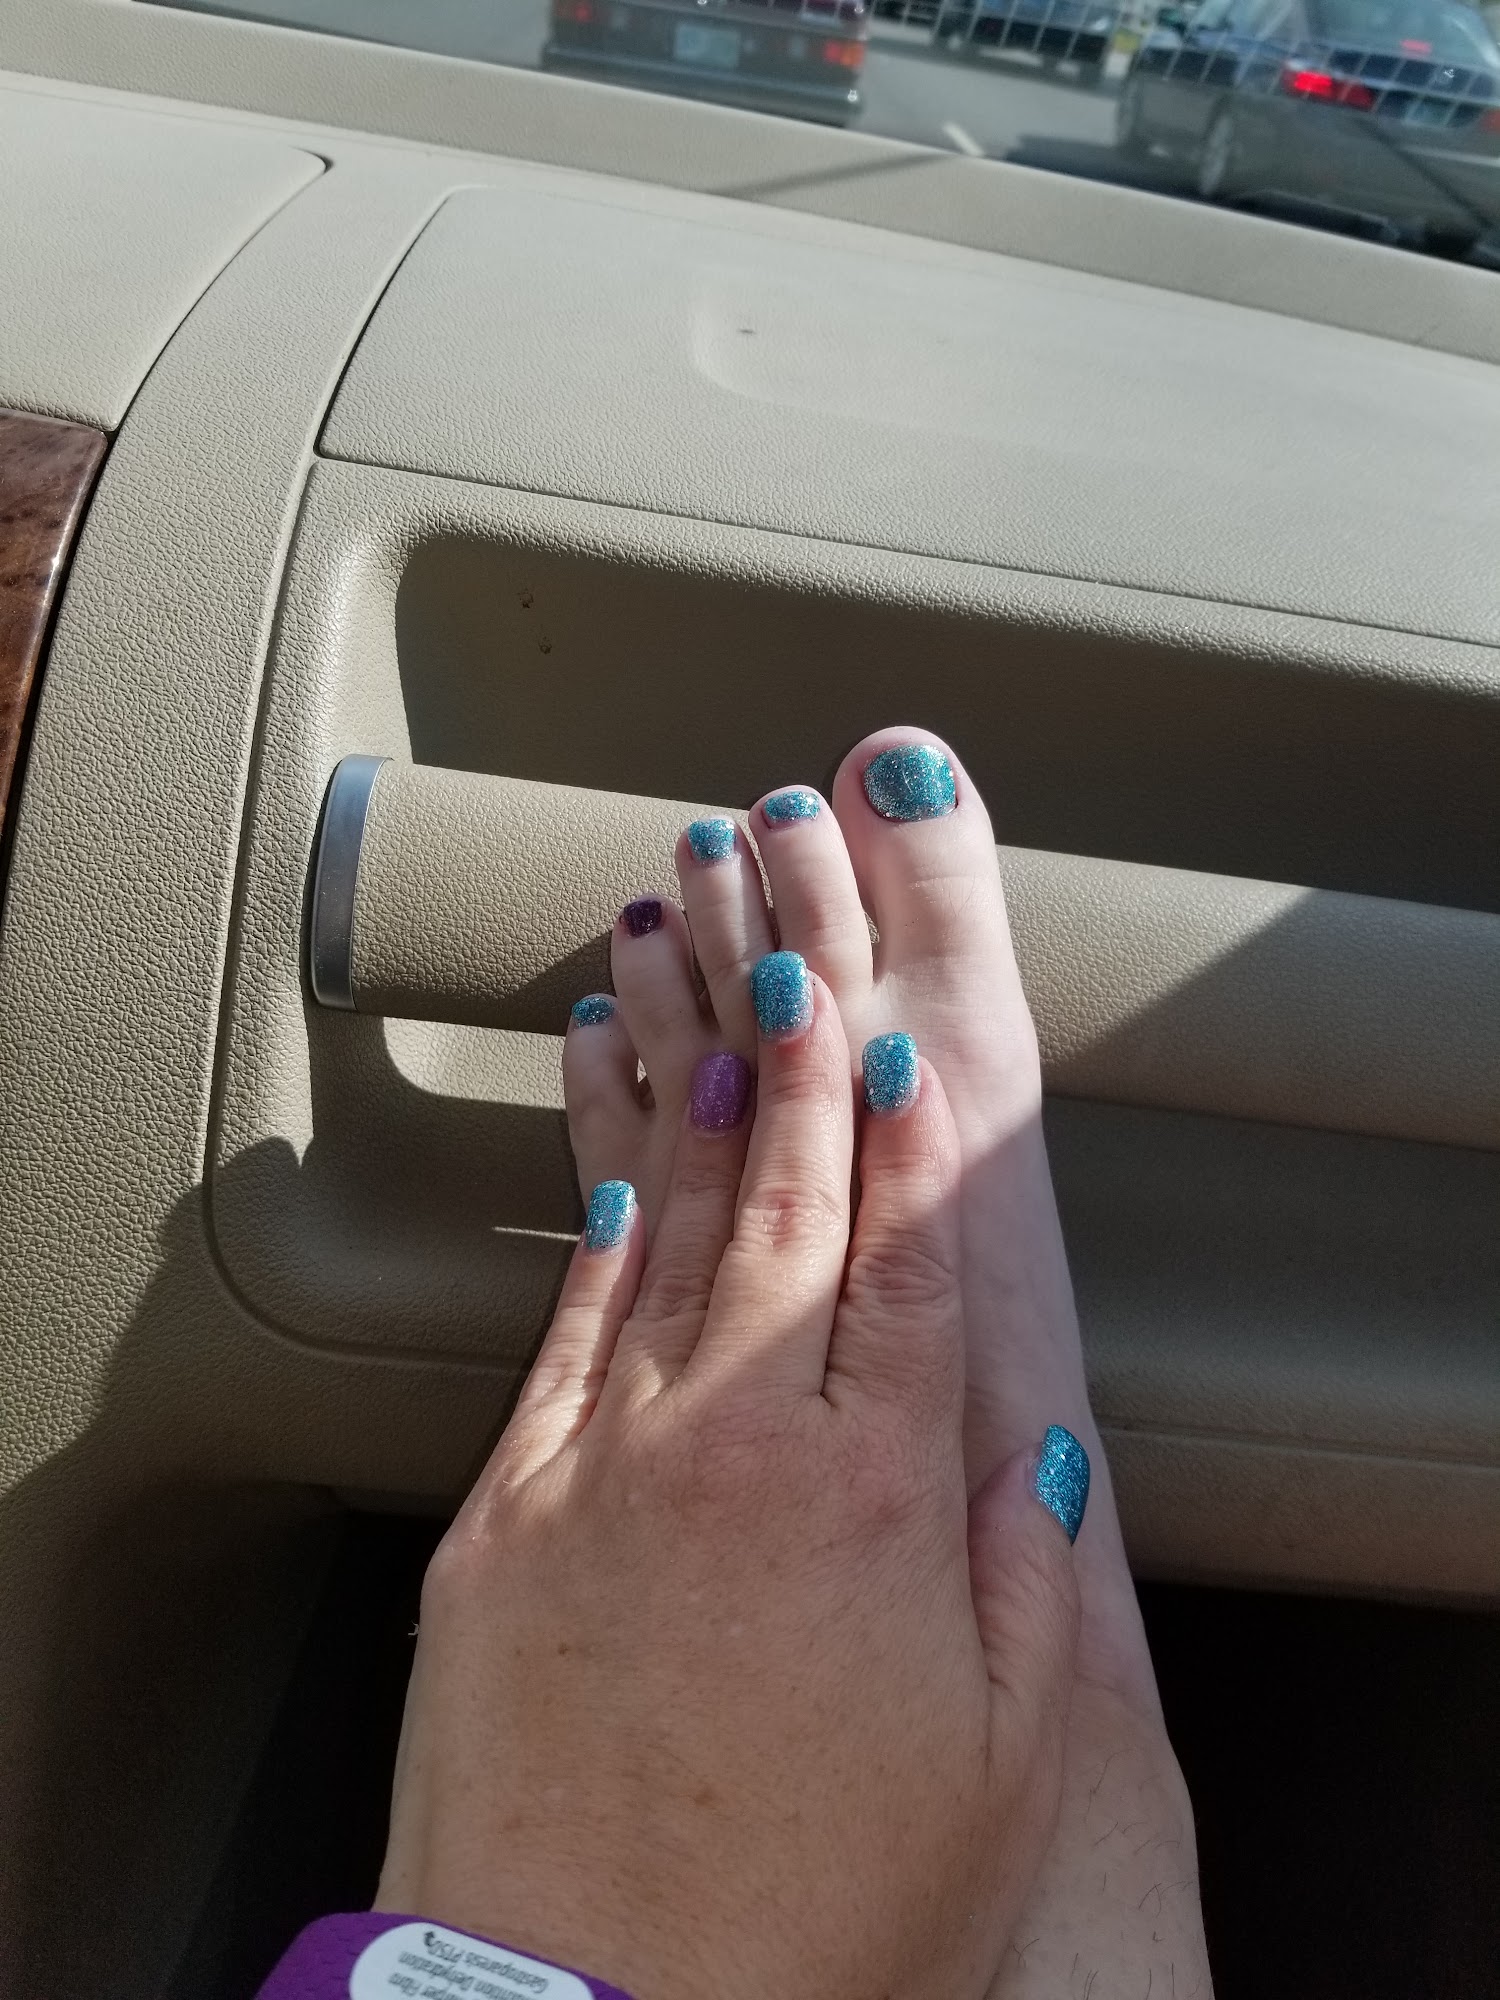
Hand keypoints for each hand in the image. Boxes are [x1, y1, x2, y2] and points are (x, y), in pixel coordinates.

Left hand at [378, 963, 1081, 1999]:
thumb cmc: (809, 1917)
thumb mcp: (997, 1766)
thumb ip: (1025, 1578)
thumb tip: (1026, 1444)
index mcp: (870, 1496)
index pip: (907, 1267)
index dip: (912, 1144)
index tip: (905, 1043)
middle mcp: (735, 1445)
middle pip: (790, 1213)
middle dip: (801, 1064)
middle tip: (800, 949)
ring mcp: (605, 1464)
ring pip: (672, 1239)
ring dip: (700, 1106)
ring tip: (710, 996)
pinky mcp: (504, 1510)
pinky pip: (567, 1327)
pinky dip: (600, 1229)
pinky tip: (619, 1159)